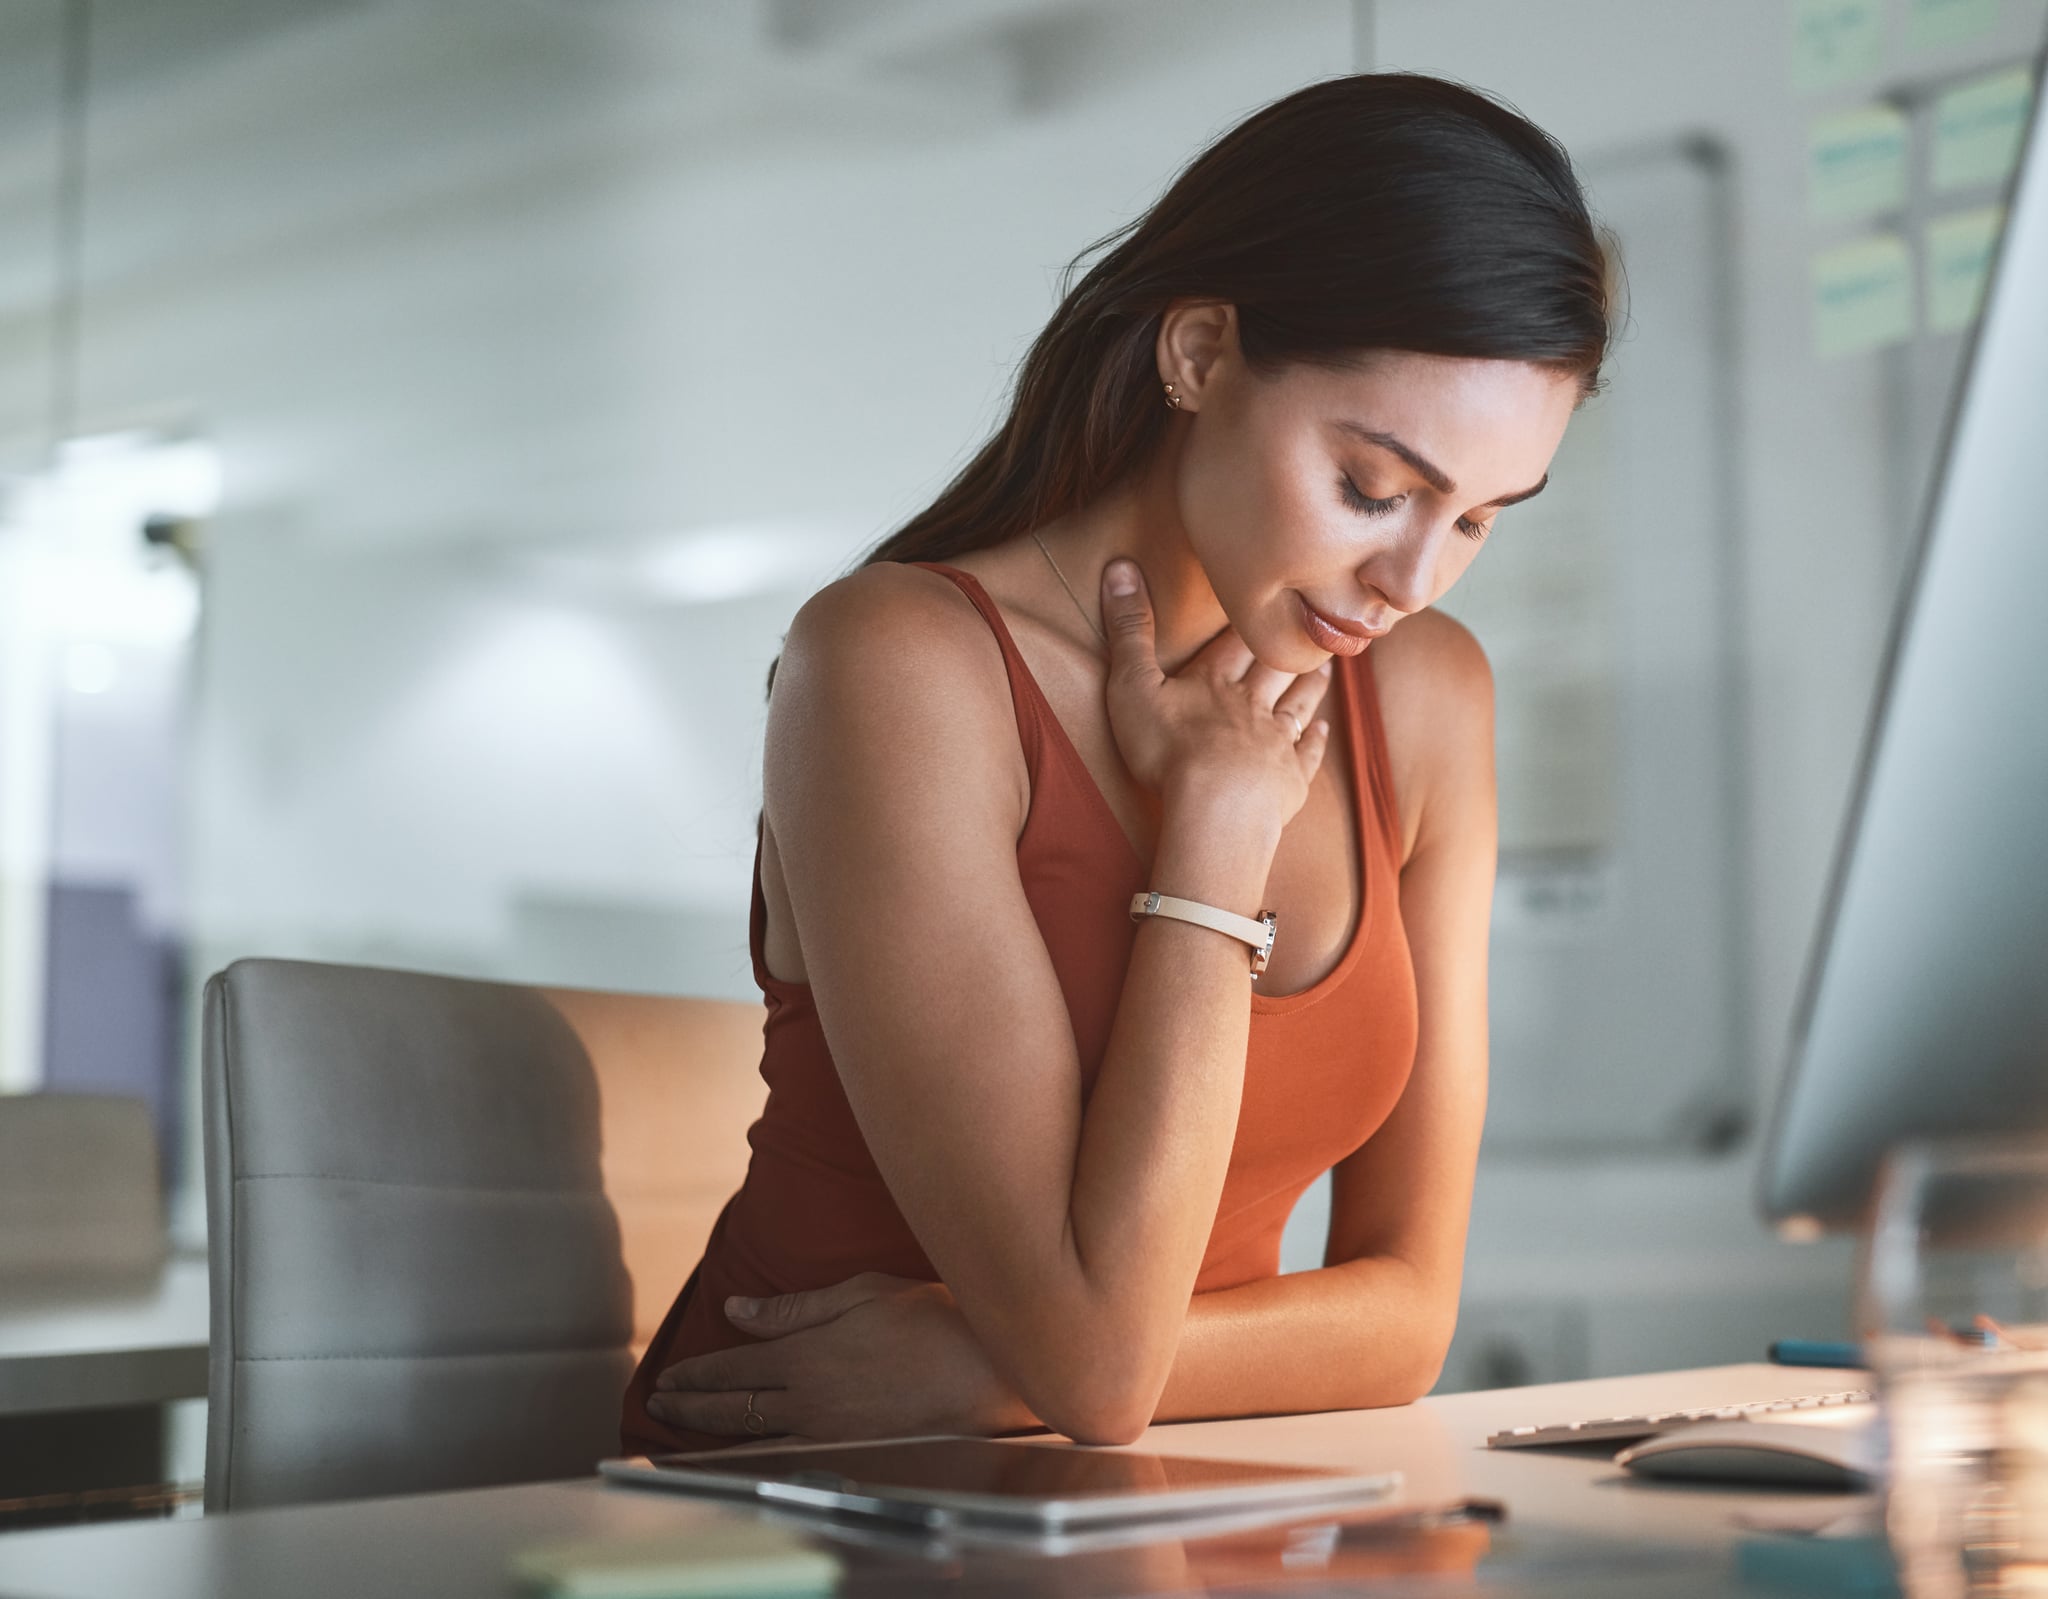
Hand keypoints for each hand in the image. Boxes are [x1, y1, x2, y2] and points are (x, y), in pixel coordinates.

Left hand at [646, 1273, 1034, 1442]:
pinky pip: (788, 1451)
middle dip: (689, 1406)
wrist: (985, 1373)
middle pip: (732, 1410)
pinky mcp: (852, 1451)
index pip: (732, 1370)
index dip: (694, 1374)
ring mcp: (829, 1434)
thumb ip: (792, 1309)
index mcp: (806, 1359)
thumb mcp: (859, 1294)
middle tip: (660, 1403)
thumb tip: (737, 1310)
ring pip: (754, 1437)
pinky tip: (747, 1447)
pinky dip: (755, 1448)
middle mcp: (808, 1403)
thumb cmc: (930, 1320)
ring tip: (686, 1425)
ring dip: (713, 1430)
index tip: (667, 1375)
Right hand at [1099, 559, 1331, 827]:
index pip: (1233, 645)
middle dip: (1286, 649)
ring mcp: (1275, 743)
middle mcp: (1251, 705)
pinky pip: (1306, 755)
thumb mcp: (1133, 686)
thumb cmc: (1168, 749)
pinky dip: (1315, 741)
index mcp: (1214, 682)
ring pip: (1297, 704)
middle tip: (1307, 629)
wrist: (1217, 807)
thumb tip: (1120, 566)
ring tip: (1323, 669)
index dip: (1247, 623)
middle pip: (1273, 669)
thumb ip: (1128, 631)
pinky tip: (1322, 731)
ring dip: (1309, 686)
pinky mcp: (1290, 780)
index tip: (1262, 602)